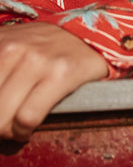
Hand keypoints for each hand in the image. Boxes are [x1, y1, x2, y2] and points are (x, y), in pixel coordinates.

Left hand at [0, 22, 109, 141]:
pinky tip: (27, 128)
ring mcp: (36, 60)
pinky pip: (27, 118)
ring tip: (13, 128)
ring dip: (6, 131)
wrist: (90, 35)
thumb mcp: (9, 48)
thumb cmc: (43, 49)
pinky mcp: (60, 73)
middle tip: (3, 125)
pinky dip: (23, 132)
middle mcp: (12, 47)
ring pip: (1, 118)